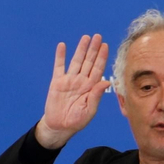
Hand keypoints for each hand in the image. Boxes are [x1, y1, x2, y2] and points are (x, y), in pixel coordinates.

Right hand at [36, 34, 109, 148]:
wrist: (60, 126)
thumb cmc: (77, 121)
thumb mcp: (89, 110)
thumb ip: (97, 95)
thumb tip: (106, 82)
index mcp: (91, 88)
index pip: (98, 69)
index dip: (102, 57)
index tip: (105, 46)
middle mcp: (81, 81)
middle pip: (89, 61)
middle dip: (93, 49)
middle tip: (98, 36)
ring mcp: (69, 80)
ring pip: (76, 61)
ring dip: (80, 49)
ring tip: (85, 37)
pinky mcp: (57, 82)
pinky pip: (59, 66)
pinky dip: (60, 56)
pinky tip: (62, 46)